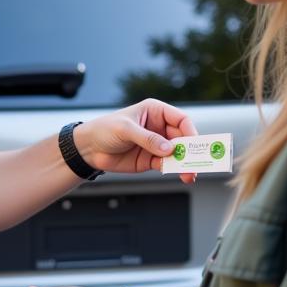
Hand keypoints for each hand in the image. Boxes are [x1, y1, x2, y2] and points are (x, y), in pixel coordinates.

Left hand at [76, 99, 198, 184]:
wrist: (88, 148)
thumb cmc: (105, 129)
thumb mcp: (125, 130)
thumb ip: (147, 139)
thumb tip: (168, 149)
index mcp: (156, 111)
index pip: (181, 119)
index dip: (190, 131)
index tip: (194, 143)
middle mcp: (159, 127)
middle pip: (183, 138)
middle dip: (191, 151)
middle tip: (197, 163)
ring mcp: (156, 145)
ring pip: (177, 154)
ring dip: (185, 163)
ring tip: (189, 174)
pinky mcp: (151, 160)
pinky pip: (167, 165)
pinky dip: (175, 170)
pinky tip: (178, 174)